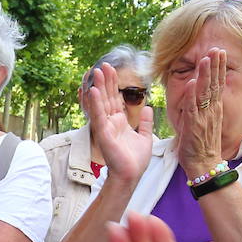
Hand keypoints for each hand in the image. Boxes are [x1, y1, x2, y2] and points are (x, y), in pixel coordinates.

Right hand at [84, 63, 153, 185]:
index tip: (111, 70)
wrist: (131, 175)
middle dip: (105, 81)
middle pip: (106, 97)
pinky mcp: (103, 133)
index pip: (114, 99)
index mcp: (119, 122)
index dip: (113, 84)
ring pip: (100, 103)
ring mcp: (105, 127)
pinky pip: (98, 115)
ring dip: (98, 87)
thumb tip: (148, 108)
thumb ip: (146, 122)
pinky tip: (93, 90)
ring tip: (96, 71)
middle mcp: (110, 123)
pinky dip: (95, 103)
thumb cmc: (136, 161)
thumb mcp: (145, 137)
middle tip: (102, 65)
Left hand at [175, 48, 226, 175]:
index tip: (218, 53)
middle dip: (215, 66)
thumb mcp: (204, 122)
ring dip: (206, 75)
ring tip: (207, 58)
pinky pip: (192, 108)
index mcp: (214, 109)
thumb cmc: (201, 146)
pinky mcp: (194, 125)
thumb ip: (201, 106)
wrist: (204, 165)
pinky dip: (192, 95)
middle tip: (217, 49)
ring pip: (205, 92)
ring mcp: (203, 117)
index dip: (217, 68)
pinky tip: (192, 82)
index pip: (217, 85)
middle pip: (214, 84)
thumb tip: (196, 90)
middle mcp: (211, 111)